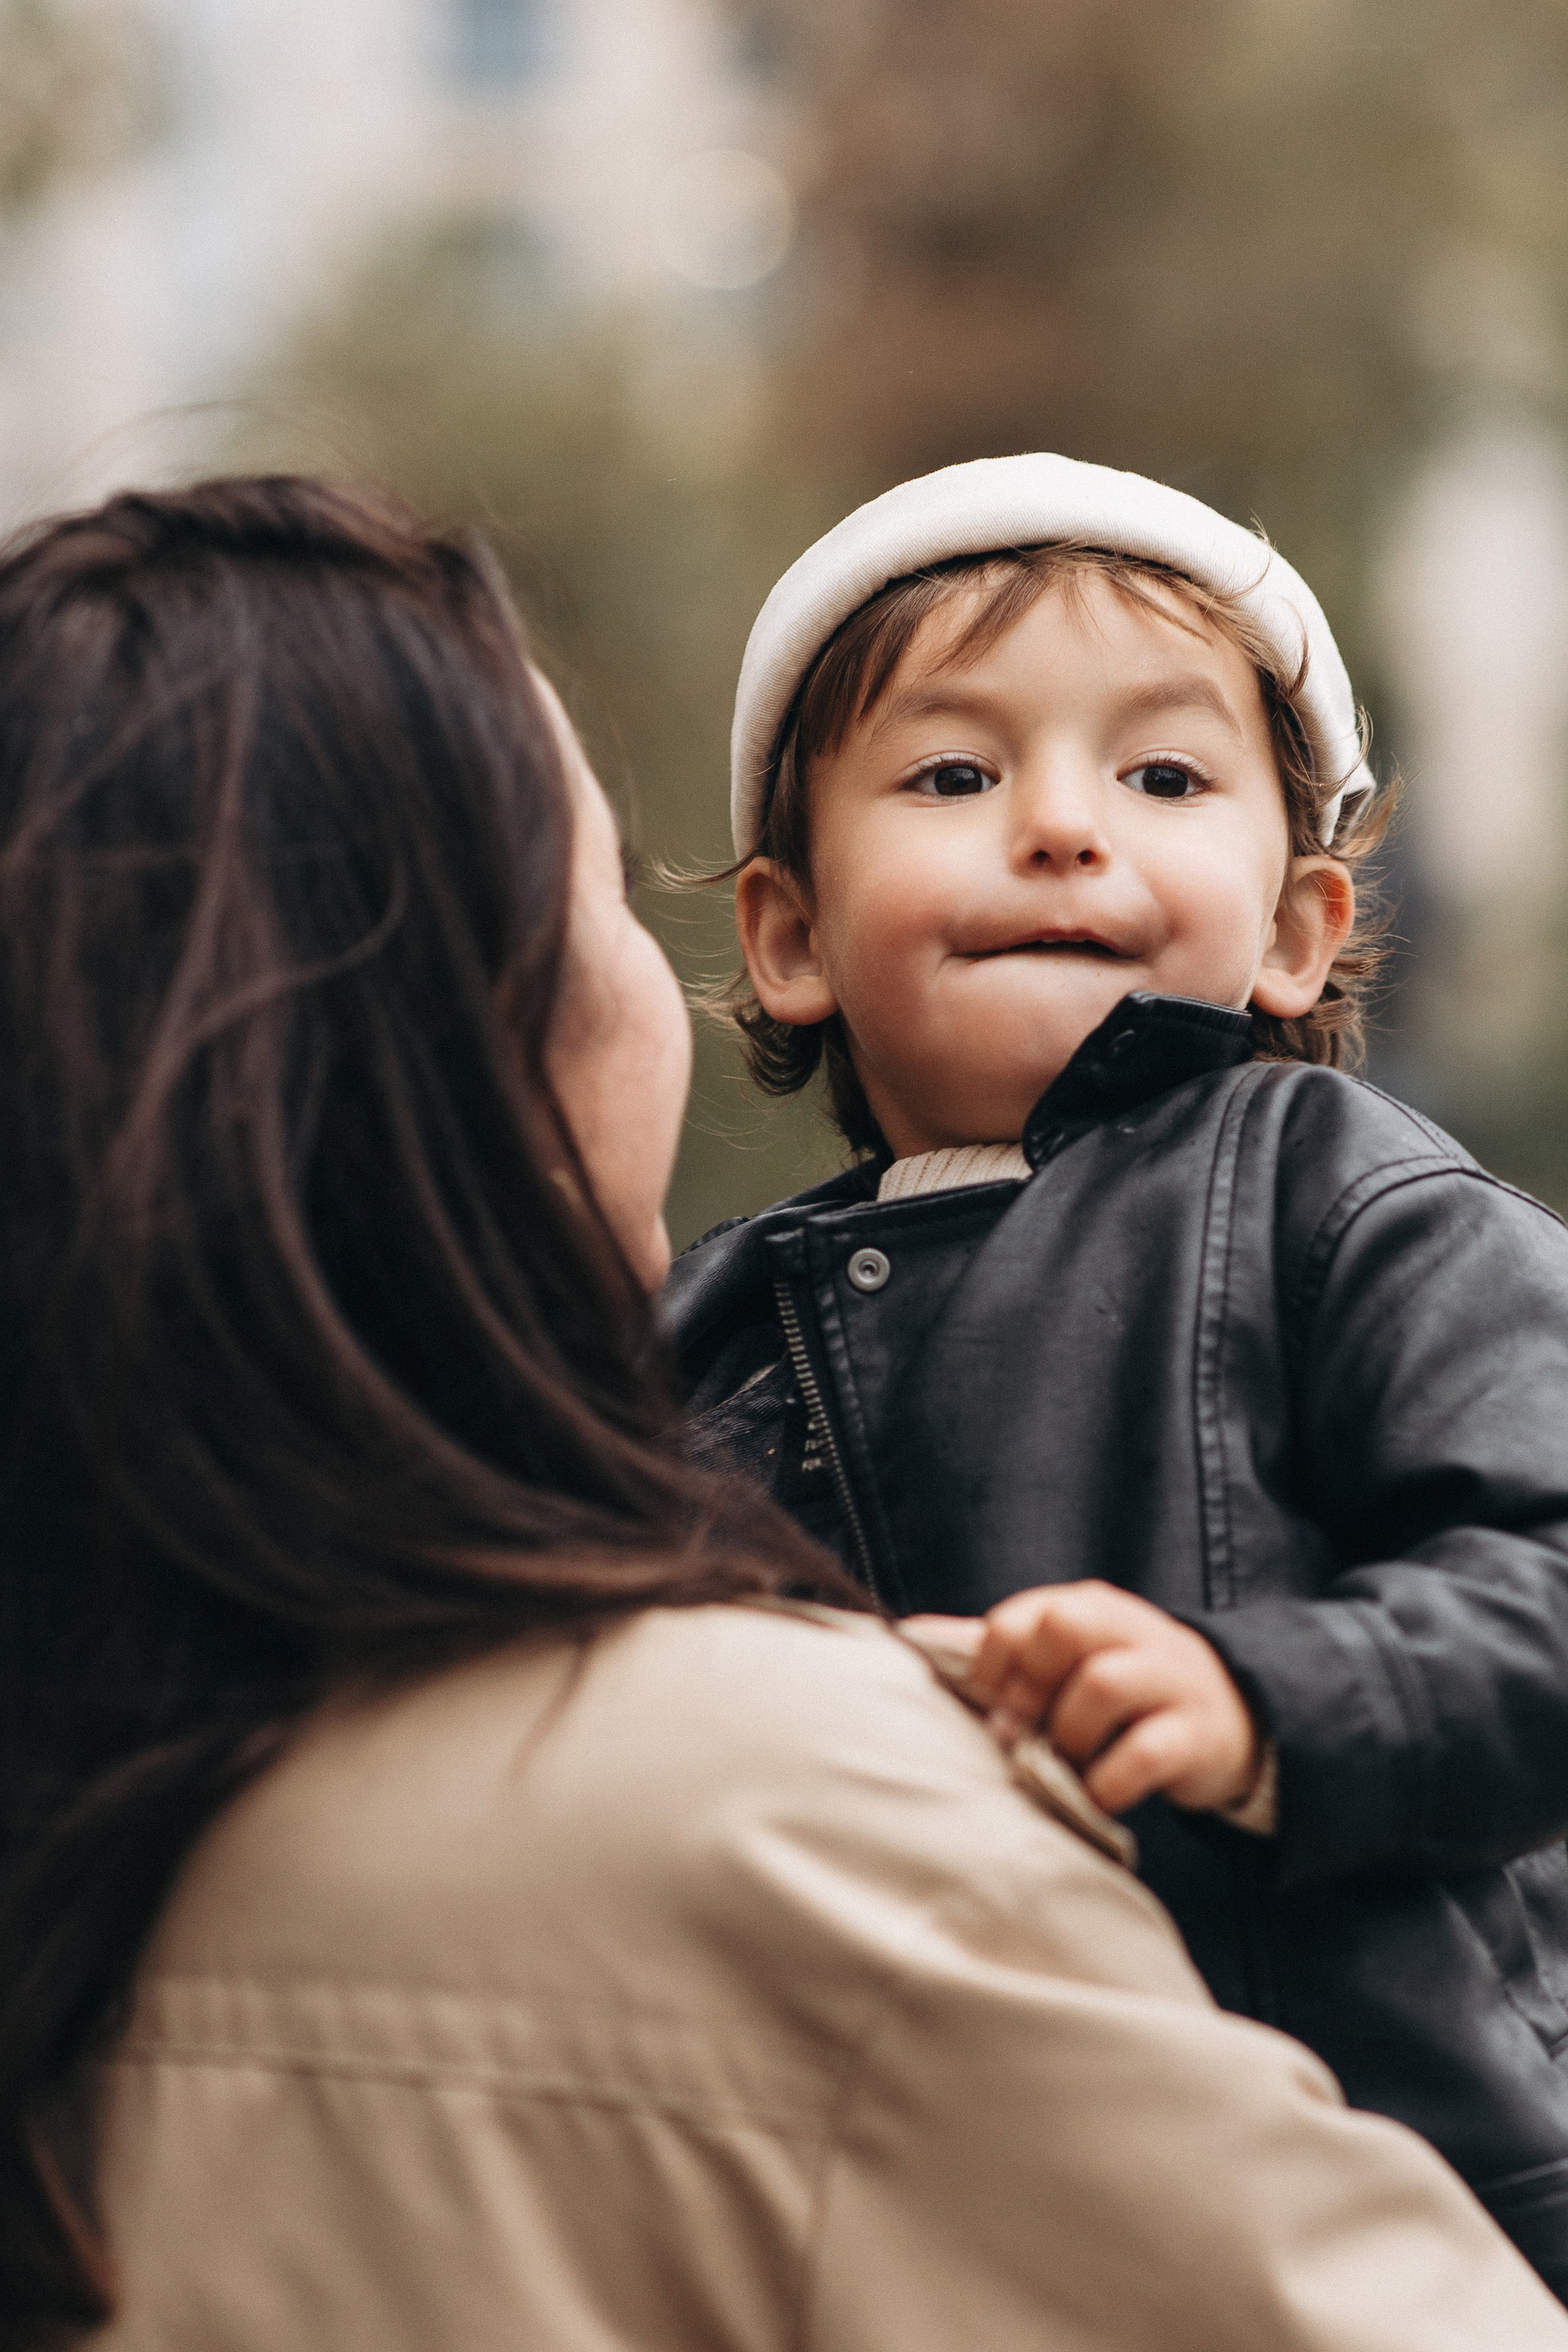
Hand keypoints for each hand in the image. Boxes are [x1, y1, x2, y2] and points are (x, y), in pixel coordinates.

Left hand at [954, 1582, 1261, 1816]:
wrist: (1230, 1720)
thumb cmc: (1125, 1691)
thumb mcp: (1068, 1659)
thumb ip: (998, 1647)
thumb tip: (909, 1633)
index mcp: (1090, 1608)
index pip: (1025, 1614)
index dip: (994, 1661)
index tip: (988, 1701)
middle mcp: (1130, 1631)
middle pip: (1063, 1628)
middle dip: (1028, 1685)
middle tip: (1020, 1731)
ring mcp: (1169, 1679)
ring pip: (1102, 1684)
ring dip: (1067, 1734)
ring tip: (1064, 1764)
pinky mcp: (1195, 1734)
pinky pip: (1145, 1752)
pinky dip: (1109, 1780)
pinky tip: (1098, 1793)